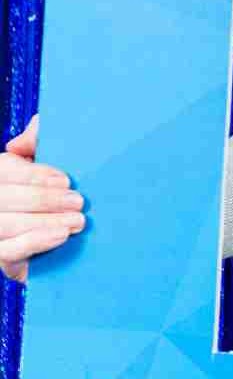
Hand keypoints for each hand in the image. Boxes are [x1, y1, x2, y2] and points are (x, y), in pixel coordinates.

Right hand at [2, 115, 85, 282]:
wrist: (59, 244)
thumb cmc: (52, 196)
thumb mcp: (47, 166)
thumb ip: (40, 143)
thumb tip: (34, 128)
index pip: (3, 170)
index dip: (32, 174)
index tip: (66, 179)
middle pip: (3, 198)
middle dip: (44, 199)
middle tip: (80, 202)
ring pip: (5, 224)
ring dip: (45, 221)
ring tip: (79, 220)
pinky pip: (8, 251)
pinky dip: (36, 241)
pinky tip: (61, 236)